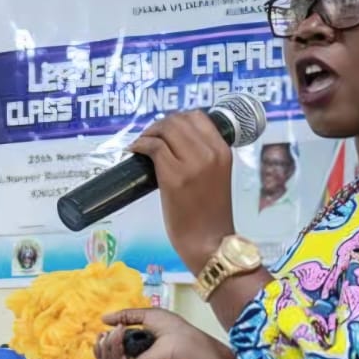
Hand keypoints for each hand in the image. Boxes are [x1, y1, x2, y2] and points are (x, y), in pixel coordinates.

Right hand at [94, 308, 202, 358]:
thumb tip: (103, 318)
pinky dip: (114, 345)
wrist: (183, 340)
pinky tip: (120, 332)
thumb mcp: (145, 315)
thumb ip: (124, 316)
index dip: (103, 342)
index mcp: (136, 348)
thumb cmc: (171, 327)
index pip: (111, 352)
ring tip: (117, 330)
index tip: (104, 330)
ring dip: (106, 344)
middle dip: (100, 345)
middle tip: (104, 333)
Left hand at [128, 111, 234, 272]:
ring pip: (165, 130)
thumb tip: (172, 141)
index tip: (165, 129)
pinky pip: (153, 147)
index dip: (177, 119)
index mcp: (222, 151)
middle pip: (178, 120)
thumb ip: (201, 157)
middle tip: (149, 136)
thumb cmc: (210, 214)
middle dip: (159, 125)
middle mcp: (210, 153)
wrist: (209, 241)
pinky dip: (140, 145)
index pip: (198, 116)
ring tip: (141, 143)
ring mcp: (192, 163)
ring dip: (148, 133)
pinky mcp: (173, 176)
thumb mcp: (215, 176)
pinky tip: (135, 151)